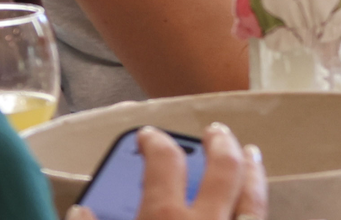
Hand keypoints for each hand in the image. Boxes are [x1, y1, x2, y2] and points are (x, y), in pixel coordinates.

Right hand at [70, 122, 267, 219]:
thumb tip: (81, 211)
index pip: (163, 163)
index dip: (155, 142)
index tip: (149, 135)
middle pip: (223, 169)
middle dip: (220, 144)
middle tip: (215, 130)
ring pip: (254, 199)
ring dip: (253, 173)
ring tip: (252, 155)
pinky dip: (259, 210)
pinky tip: (256, 208)